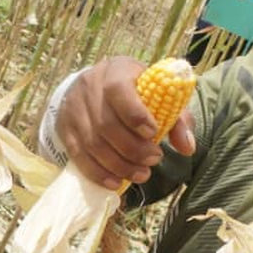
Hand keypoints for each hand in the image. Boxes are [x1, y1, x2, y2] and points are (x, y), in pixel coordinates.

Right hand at [56, 55, 194, 188]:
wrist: (96, 87)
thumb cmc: (135, 91)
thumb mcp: (158, 94)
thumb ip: (176, 119)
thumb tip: (187, 147)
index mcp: (115, 70)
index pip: (118, 90)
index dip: (135, 114)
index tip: (153, 133)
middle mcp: (89, 86)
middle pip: (106, 124)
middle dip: (133, 149)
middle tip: (154, 161)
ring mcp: (73, 109)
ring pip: (93, 144)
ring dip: (119, 165)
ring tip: (141, 175)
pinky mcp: (64, 129)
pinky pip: (79, 156)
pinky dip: (98, 173)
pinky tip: (116, 182)